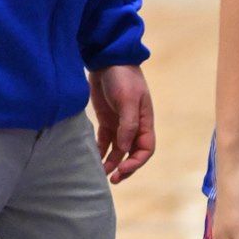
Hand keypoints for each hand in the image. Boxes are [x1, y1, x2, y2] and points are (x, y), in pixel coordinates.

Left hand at [89, 65, 154, 183]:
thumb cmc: (123, 77)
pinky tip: (93, 158)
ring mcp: (119, 123)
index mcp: (145, 121)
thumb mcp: (128, 99)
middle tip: (112, 179)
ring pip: (117, 150)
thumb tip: (125, 147)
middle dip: (124, 167)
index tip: (123, 170)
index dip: (136, 163)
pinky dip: (100, 151)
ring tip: (99, 172)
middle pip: (132, 153)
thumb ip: (128, 124)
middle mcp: (134, 126)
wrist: (107, 59)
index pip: (145, 149)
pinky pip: (104, 141)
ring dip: (110, 162)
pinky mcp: (106, 120)